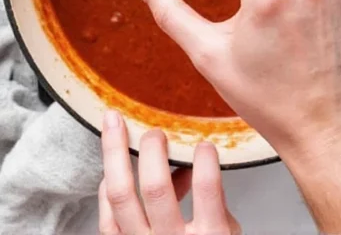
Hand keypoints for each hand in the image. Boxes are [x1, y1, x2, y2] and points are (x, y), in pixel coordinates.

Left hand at [99, 110, 240, 234]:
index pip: (209, 191)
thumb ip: (215, 202)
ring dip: (115, 155)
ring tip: (114, 124)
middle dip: (153, 152)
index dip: (205, 162)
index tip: (204, 144)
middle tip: (156, 131)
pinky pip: (106, 216)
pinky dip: (106, 187)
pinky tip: (111, 168)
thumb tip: (192, 165)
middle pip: (155, 189)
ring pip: (120, 196)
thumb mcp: (228, 233)